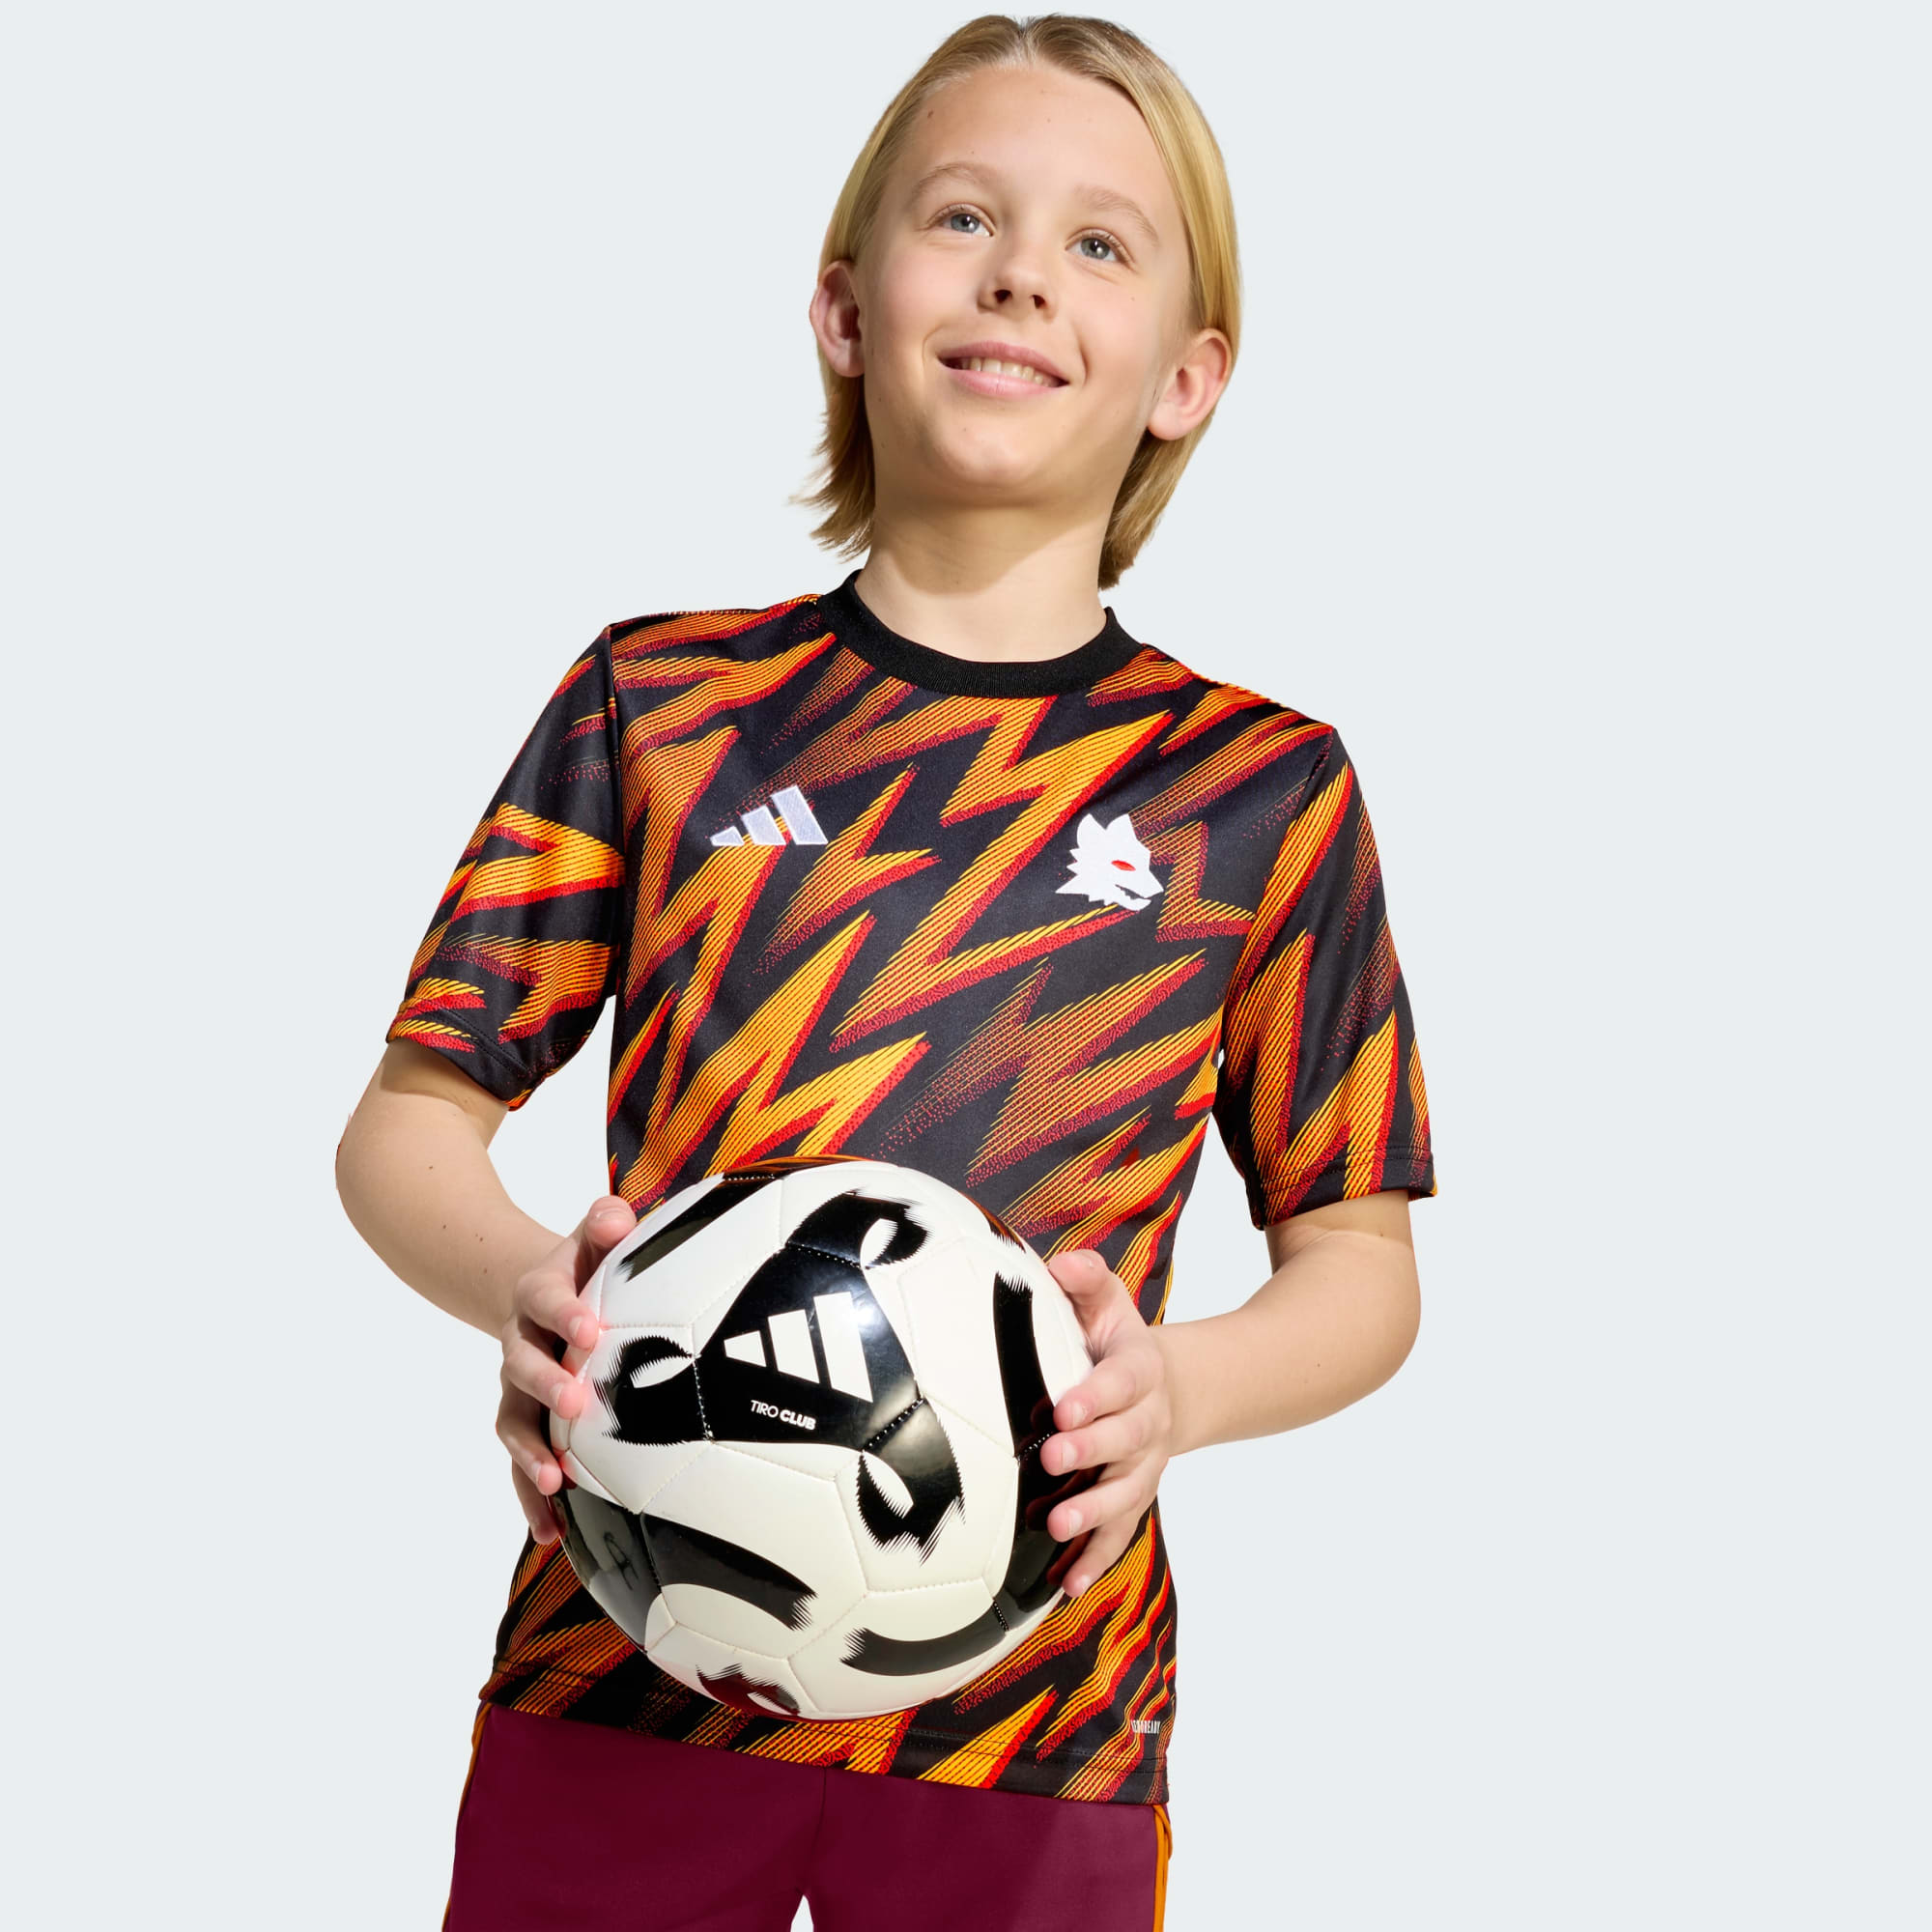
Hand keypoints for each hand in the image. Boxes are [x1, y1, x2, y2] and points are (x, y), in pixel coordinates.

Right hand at [496, 1193, 634, 1542]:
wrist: (533, 1291)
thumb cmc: (583, 1265)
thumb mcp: (591, 1235)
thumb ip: (604, 1222)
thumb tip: (619, 1215)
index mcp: (540, 1293)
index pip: (549, 1300)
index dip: (567, 1314)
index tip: (592, 1330)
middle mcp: (521, 1343)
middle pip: (523, 1366)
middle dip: (548, 1386)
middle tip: (578, 1404)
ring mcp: (517, 1389)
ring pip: (514, 1423)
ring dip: (530, 1454)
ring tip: (554, 1482)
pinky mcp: (524, 1423)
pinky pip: (522, 1464)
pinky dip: (531, 1498)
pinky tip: (551, 1533)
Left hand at [1041, 1250, 1174, 1596]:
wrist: (1168, 1390)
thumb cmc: (1115, 1343)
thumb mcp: (1108, 1303)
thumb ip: (1086, 1279)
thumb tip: (1060, 1263)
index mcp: (1139, 1370)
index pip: (1121, 1381)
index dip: (1097, 1395)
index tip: (1063, 1406)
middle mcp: (1148, 1422)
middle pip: (1126, 1440)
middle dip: (1092, 1451)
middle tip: (1053, 1457)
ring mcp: (1144, 1467)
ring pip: (1126, 1494)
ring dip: (1093, 1513)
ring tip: (1056, 1525)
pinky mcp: (1132, 1500)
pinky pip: (1119, 1534)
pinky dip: (1096, 1560)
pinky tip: (1068, 1585)